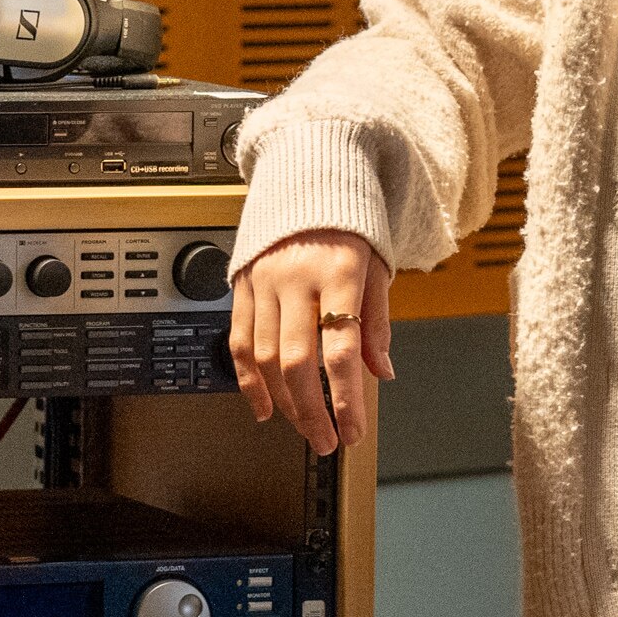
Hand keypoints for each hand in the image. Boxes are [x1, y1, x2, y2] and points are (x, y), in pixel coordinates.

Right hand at [229, 229, 396, 455]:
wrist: (309, 176)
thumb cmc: (349, 223)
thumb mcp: (376, 267)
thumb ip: (375, 323)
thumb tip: (380, 372)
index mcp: (339, 271)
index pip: (340, 349)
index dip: (346, 398)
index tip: (352, 431)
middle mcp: (296, 277)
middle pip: (296, 360)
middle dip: (311, 411)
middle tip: (326, 440)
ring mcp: (264, 280)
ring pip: (264, 356)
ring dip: (283, 401)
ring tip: (303, 426)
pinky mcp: (242, 283)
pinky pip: (238, 340)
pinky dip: (248, 380)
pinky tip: (263, 407)